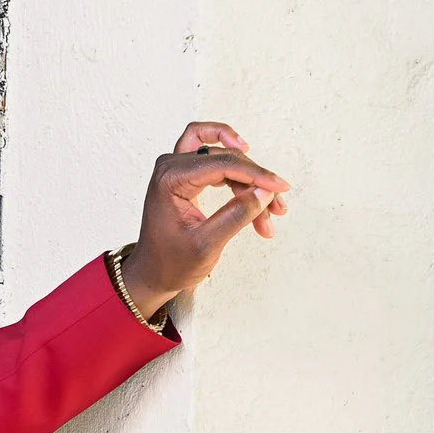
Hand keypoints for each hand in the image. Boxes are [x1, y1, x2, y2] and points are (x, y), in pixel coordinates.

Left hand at [117, 120, 290, 317]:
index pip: (222, 164)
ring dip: (250, 181)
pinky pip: (217, 161)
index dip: (256, 174)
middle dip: (255, 182)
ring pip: (225, 159)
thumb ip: (236, 215)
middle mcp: (171, 166)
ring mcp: (177, 168)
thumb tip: (265, 191)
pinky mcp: (185, 174)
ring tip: (270, 212)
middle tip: (276, 209)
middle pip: (226, 157)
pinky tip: (254, 195)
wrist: (151, 275)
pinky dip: (238, 178)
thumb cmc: (170, 263)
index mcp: (170, 179)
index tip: (281, 187)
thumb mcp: (207, 244)